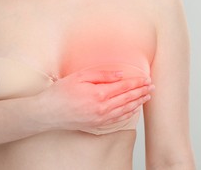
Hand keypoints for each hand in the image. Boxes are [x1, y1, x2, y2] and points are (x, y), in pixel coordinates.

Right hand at [36, 68, 153, 132]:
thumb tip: (120, 74)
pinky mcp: (97, 125)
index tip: (146, 79)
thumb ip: (101, 75)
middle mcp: (103, 108)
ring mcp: (100, 119)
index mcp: (99, 94)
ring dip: (138, 103)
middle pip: (128, 99)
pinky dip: (128, 114)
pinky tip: (133, 109)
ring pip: (125, 110)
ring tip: (146, 97)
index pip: (124, 87)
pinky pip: (118, 120)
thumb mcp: (80, 77)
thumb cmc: (60, 93)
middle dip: (141, 92)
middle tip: (151, 87)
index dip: (137, 82)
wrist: (49, 113)